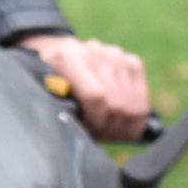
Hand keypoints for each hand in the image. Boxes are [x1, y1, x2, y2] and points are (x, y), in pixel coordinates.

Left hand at [21, 31, 152, 140]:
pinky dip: (135, 117)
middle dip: (111, 128)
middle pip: (116, 103)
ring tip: (107, 130)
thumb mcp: (45, 97)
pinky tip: (120, 122)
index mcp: (67, 58)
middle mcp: (94, 52)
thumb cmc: (52, 87)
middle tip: (101, 136)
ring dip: (122, 125)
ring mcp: (115, 55)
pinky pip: (141, 99)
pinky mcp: (132, 61)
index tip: (92, 133)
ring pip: (131, 104)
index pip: (96, 96)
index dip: (97, 121)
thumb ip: (59, 110)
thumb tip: (76, 133)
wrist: (60, 59)